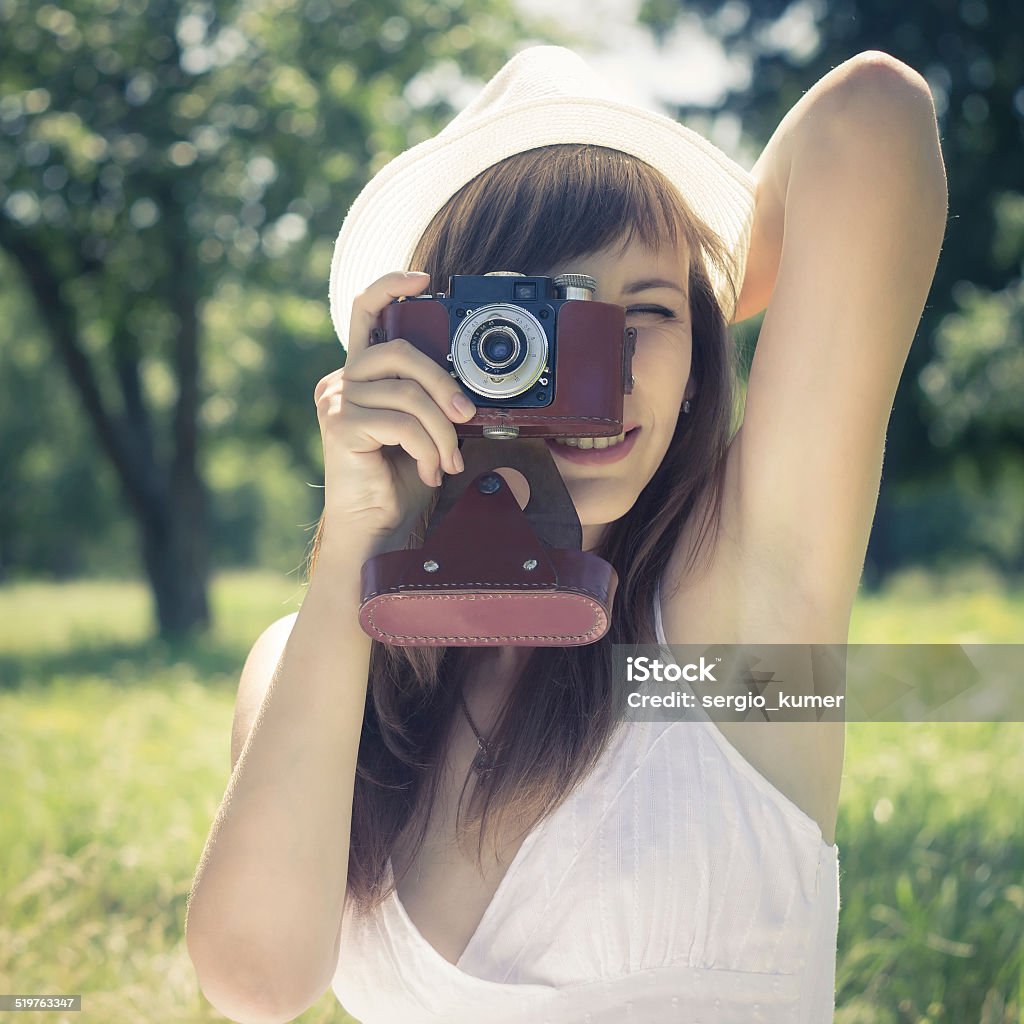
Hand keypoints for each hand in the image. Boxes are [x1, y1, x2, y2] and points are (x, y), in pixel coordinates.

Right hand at [314, 271, 476, 549]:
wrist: (378, 528)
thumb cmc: (402, 481)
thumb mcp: (425, 429)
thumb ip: (433, 398)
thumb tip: (471, 386)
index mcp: (362, 374)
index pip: (366, 312)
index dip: (391, 286)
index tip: (426, 278)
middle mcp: (342, 380)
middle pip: (401, 351)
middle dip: (445, 384)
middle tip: (467, 419)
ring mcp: (337, 401)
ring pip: (408, 393)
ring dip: (441, 430)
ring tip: (448, 460)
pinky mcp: (340, 426)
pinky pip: (401, 422)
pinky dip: (426, 448)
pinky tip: (429, 470)